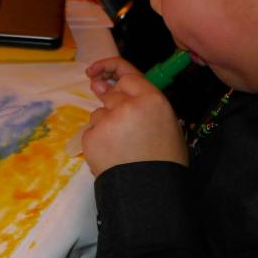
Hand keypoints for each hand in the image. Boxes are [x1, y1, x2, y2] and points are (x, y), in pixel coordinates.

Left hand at [82, 57, 187, 176]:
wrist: (149, 190)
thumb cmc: (164, 159)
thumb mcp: (166, 123)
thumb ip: (141, 102)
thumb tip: (102, 85)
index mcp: (152, 99)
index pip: (126, 74)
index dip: (109, 67)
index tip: (94, 70)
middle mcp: (128, 105)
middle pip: (110, 94)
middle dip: (112, 105)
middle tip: (120, 125)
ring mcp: (108, 120)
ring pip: (98, 114)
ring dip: (105, 125)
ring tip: (121, 147)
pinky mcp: (92, 137)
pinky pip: (90, 132)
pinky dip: (97, 141)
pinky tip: (111, 155)